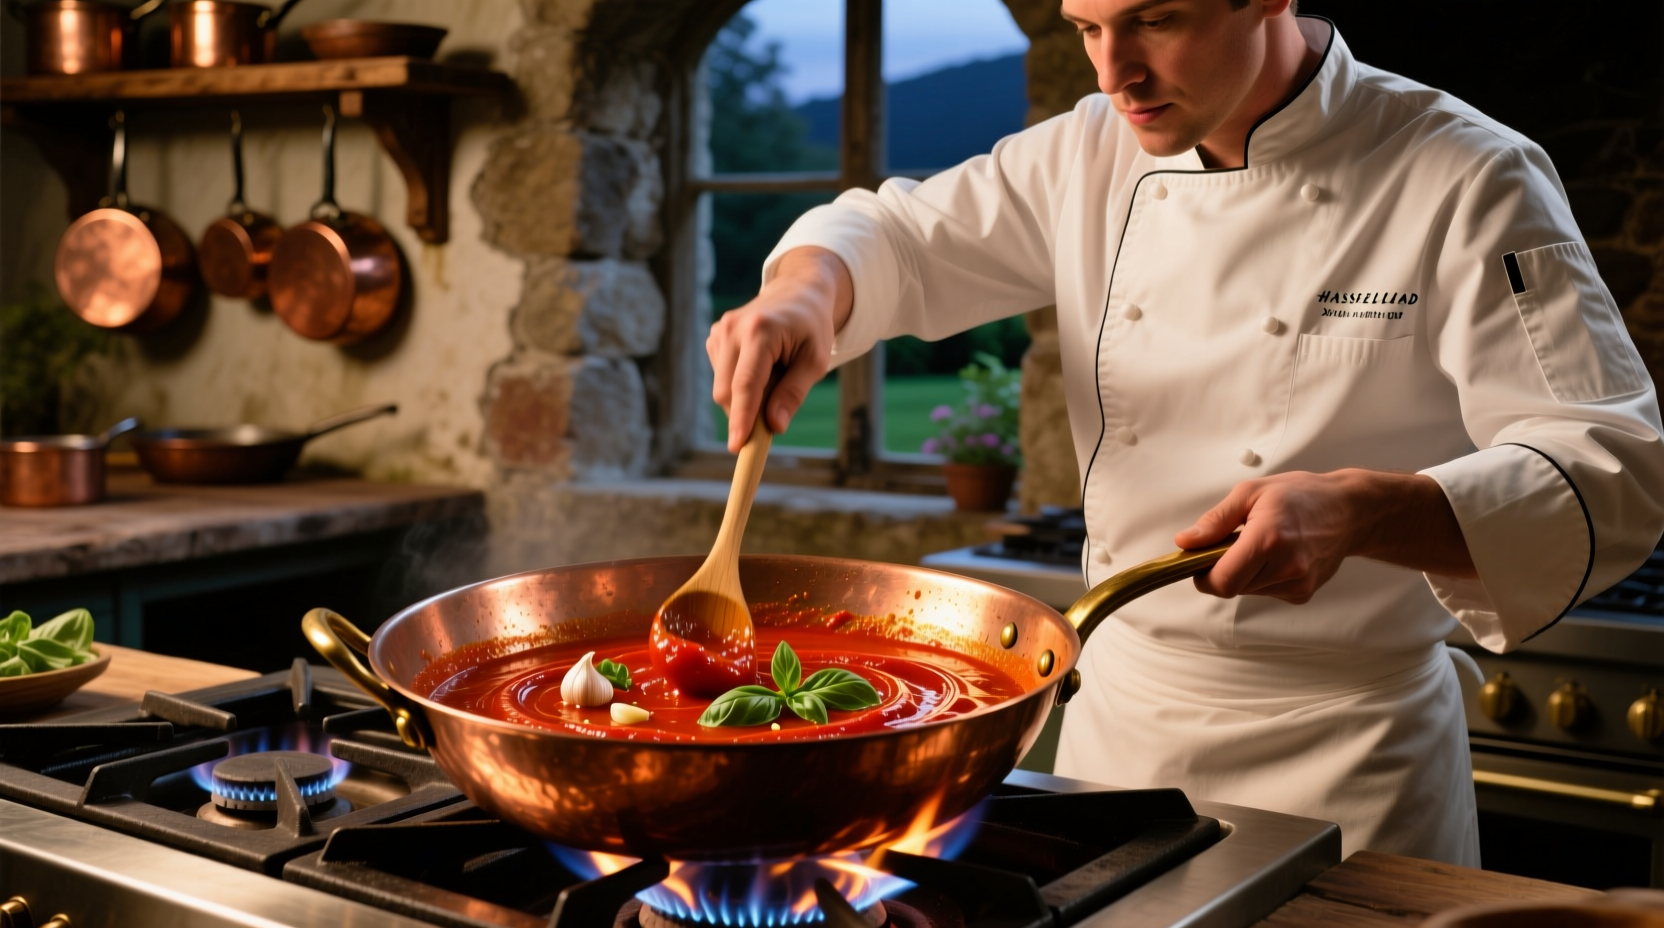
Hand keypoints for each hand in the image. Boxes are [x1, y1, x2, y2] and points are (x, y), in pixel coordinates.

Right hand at [707, 247, 852, 450]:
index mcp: (760, 331)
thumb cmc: (811, 327)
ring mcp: (719, 332)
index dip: (741, 419)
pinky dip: (739, 385)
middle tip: (774, 419)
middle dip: (746, 414)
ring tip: (774, 376)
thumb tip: (774, 425)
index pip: (746, 384)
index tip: (737, 447)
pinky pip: (721, 377)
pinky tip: (760, 368)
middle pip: (727, 392)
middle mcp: (733, 329)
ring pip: (722, 388)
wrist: (797, 291)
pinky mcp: (714, 338)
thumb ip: (794, 392)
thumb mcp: (815, 360)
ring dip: (746, 398)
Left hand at [1174, 469, 1476, 603]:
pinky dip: (1262, 577)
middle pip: (1231, 587)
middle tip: (1236, 541)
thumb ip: (1214, 521)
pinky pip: (1266, 592)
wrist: (1349, 511)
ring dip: (1244, 572)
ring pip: (1247, 591)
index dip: (1202, 575)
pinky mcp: (1303, 593)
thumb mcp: (1250, 493)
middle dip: (1223, 568)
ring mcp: (1298, 583)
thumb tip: (1185, 542)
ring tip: (1262, 544)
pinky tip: (1278, 555)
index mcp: (1269, 539)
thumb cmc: (1300, 495)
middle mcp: (1287, 567)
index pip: (1221, 581)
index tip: (1201, 559)